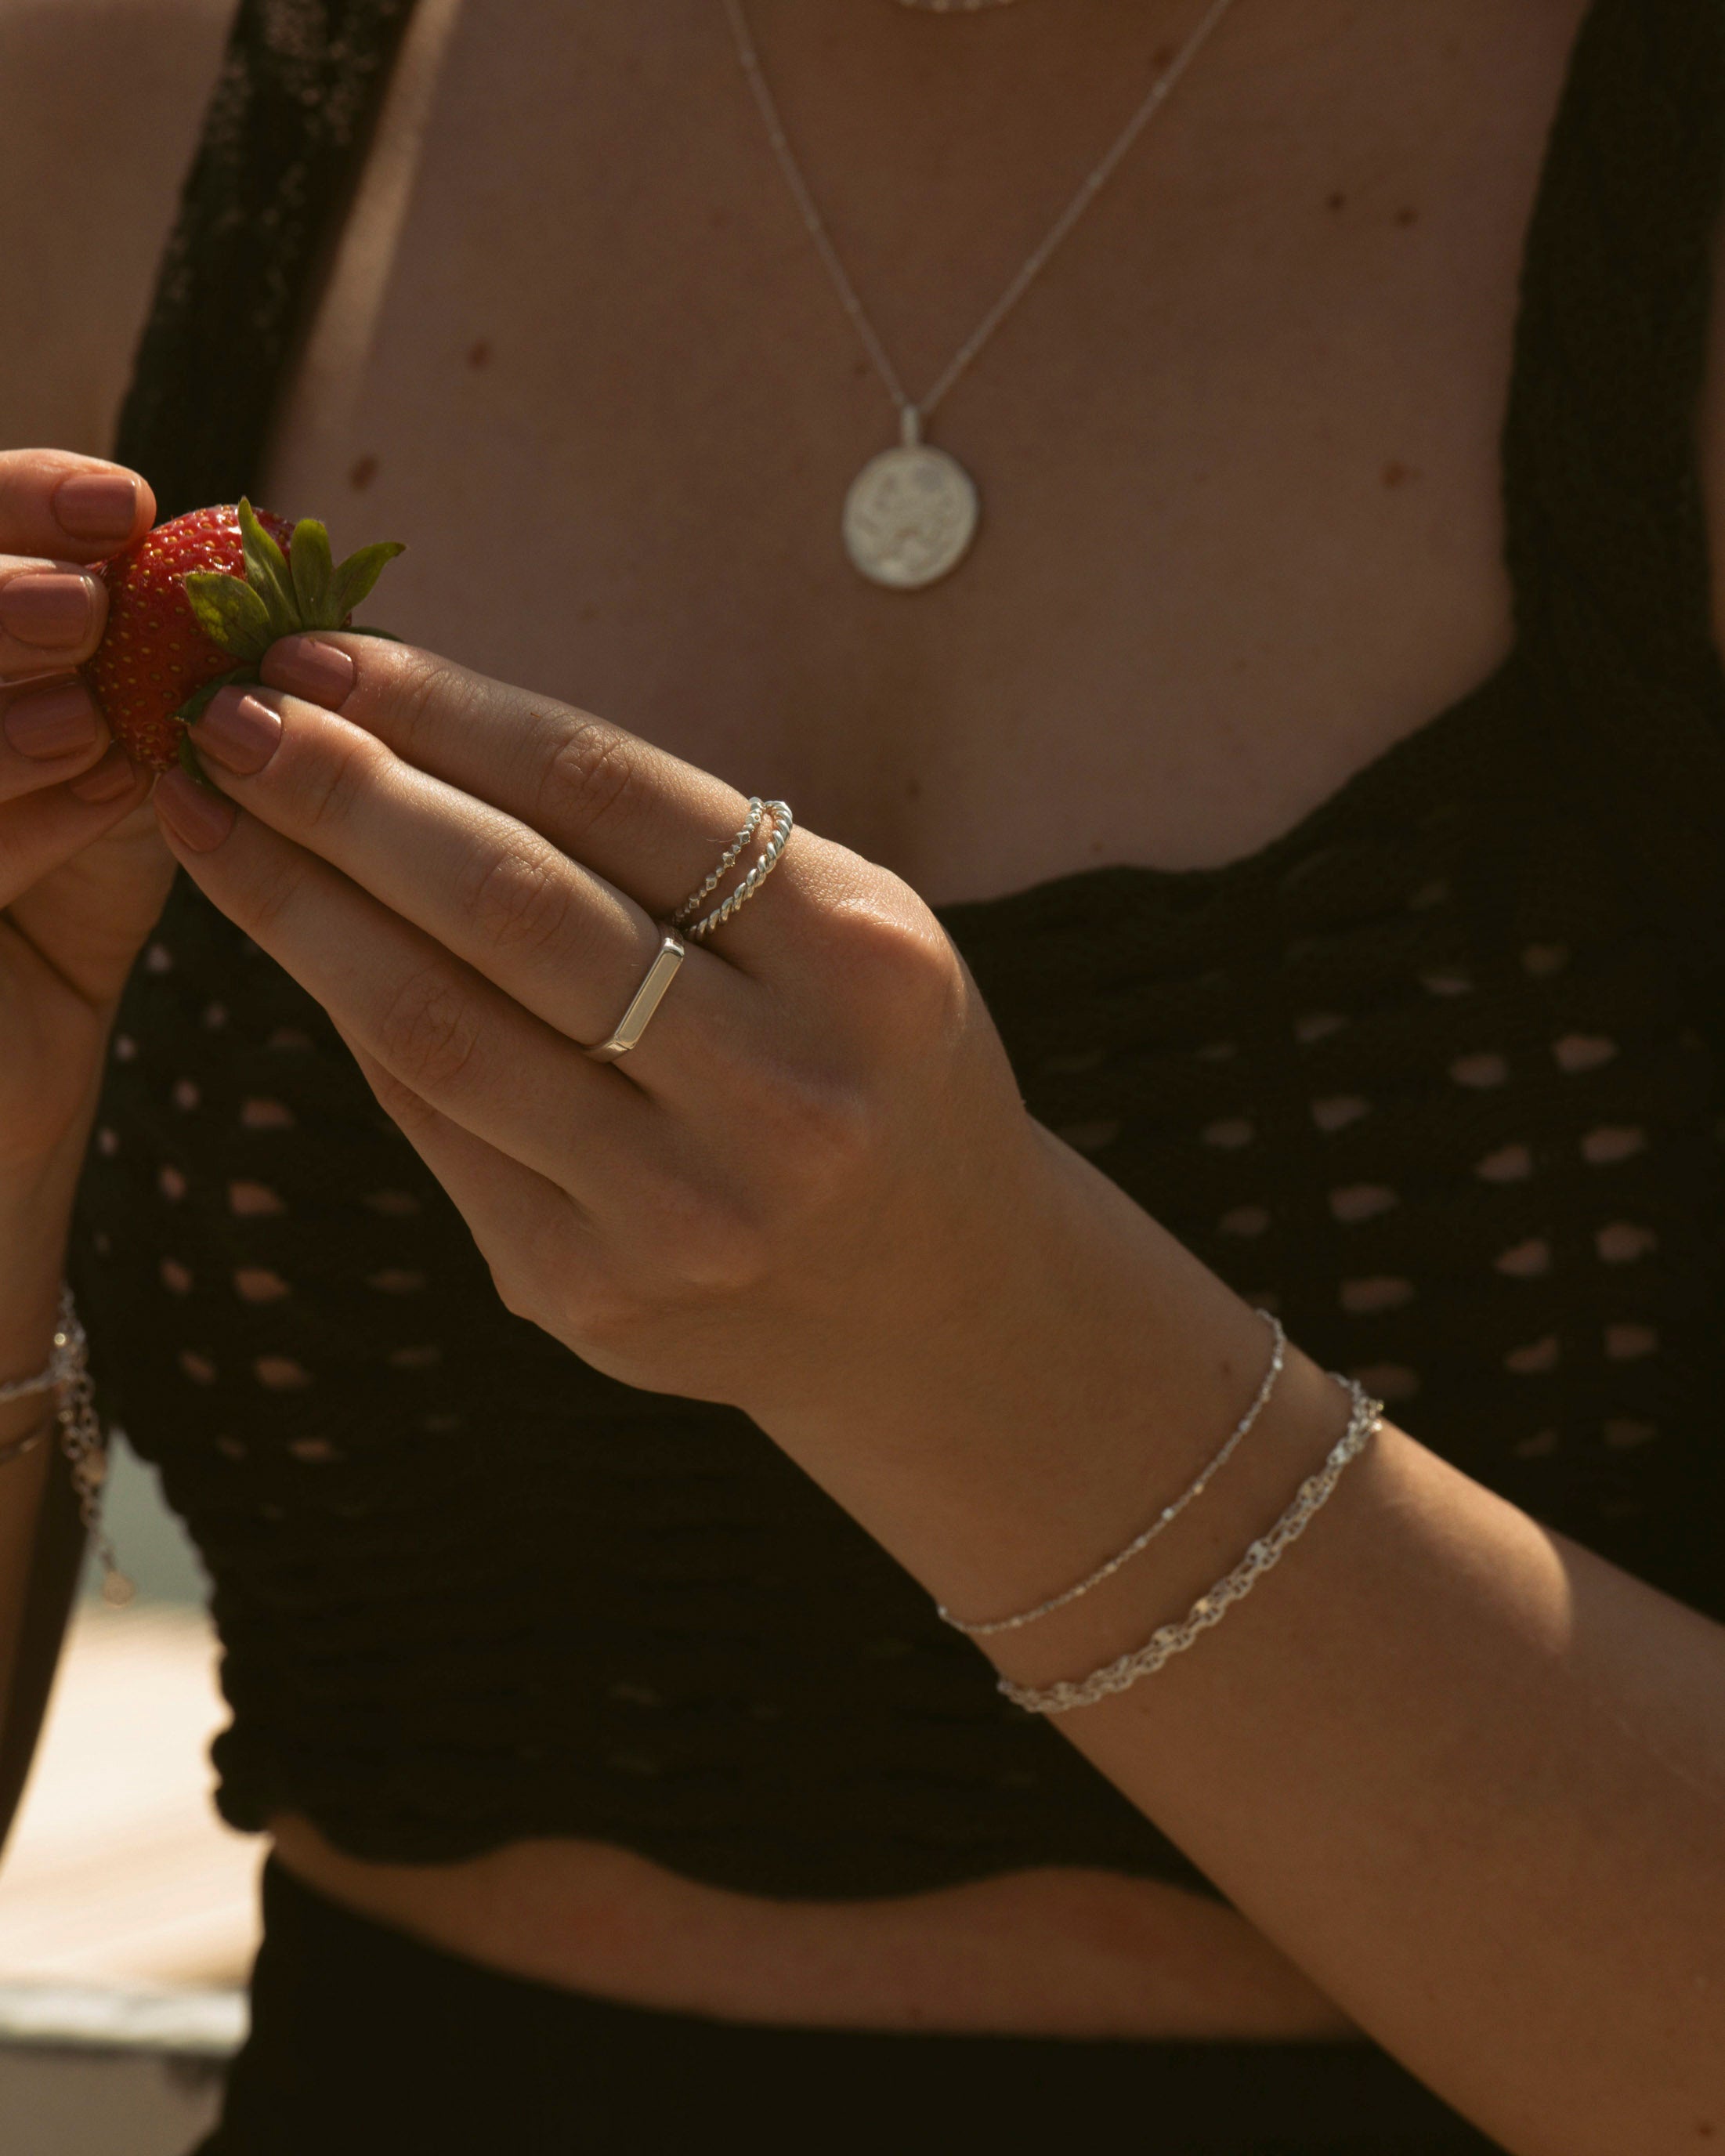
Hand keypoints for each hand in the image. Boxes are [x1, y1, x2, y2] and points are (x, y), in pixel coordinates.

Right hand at [0, 451, 166, 1182]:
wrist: (4, 1095)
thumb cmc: (53, 914)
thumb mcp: (102, 782)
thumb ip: (141, 689)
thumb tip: (229, 565)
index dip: (15, 499)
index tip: (126, 501)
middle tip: (87, 596)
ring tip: (83, 668)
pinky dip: (12, 797)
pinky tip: (94, 769)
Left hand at [149, 632, 1066, 1436]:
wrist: (938, 1300)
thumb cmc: (866, 1063)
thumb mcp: (841, 930)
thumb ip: (676, 851)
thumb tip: (421, 733)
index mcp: (861, 959)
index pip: (613, 792)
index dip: (445, 710)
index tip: (320, 651)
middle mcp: (783, 1092)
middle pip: (511, 905)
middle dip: (343, 793)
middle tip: (222, 712)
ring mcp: (682, 1210)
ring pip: (438, 1024)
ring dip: (298, 902)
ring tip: (210, 810)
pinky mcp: (594, 1295)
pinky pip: (434, 1124)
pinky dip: (350, 1013)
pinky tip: (293, 935)